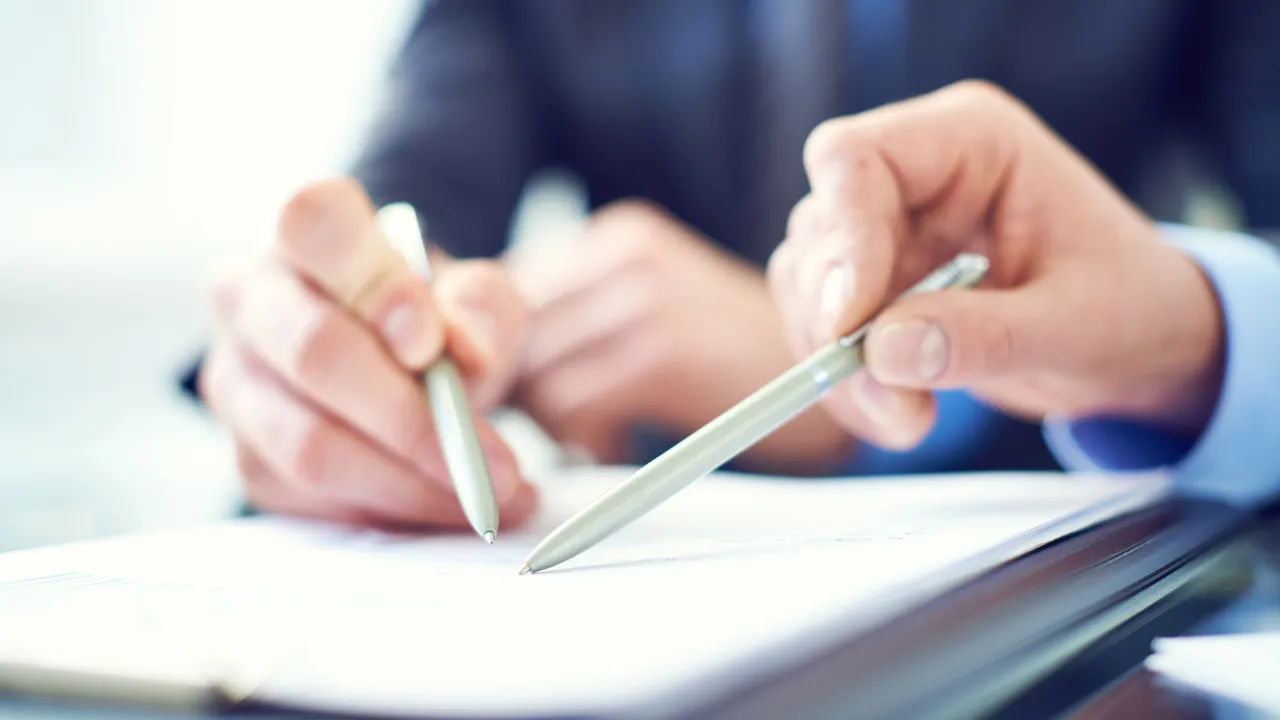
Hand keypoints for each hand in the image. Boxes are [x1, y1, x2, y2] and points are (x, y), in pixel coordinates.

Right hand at [199, 178, 535, 527]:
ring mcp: (238, 381)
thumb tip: (469, 353)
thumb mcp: (474, 297)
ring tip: (491, 496)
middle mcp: (251, 298)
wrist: (392, 359)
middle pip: (315, 353)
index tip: (431, 342)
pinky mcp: (249, 455)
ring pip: (311, 444)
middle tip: (496, 463)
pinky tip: (451, 507)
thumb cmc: (430, 317)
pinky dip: (394, 511)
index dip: (376, 286)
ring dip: (413, 483)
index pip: (313, 222)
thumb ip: (482, 310)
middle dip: (414, 420)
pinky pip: (314, 499)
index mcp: (307, 233)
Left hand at [510, 199, 852, 469]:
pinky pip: (571, 408)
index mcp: (615, 238)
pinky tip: (627, 441)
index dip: (494, 357)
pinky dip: (589, 441)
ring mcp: (644, 294)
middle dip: (520, 394)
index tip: (508, 400)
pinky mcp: (664, 348)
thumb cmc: (744, 358)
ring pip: (534, 379)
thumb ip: (585, 327)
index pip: (499, 295)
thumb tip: (495, 379)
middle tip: (564, 429)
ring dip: (558, 424)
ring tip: (607, 434)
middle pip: (509, 339)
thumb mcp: (655, 317)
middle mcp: (622, 251)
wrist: (848, 366)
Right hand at [769, 81, 1223, 448]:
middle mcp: (913, 174)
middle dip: (840, 328)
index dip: (842, 238)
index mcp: (971, 141)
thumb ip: (985, 335)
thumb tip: (883, 352)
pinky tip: (897, 413)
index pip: (856, 159)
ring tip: (906, 420)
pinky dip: (845, 382)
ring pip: (808, 286)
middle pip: (821, 231)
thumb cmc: (1128, 308)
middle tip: (895, 406)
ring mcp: (885, 229)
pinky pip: (820, 328)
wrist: (1137, 344)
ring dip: (839, 366)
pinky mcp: (871, 283)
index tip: (851, 325)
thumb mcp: (1076, 325)